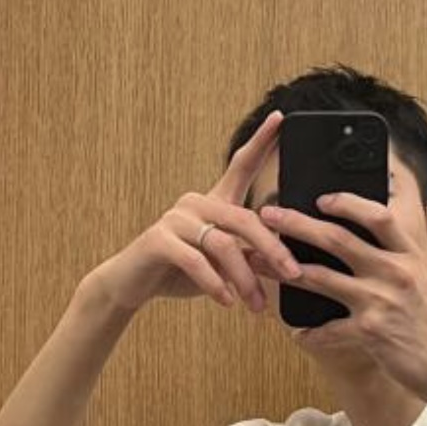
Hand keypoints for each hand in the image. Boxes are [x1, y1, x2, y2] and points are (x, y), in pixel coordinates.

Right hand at [90, 110, 301, 313]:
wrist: (133, 285)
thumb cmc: (181, 273)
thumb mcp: (221, 266)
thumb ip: (247, 258)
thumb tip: (282, 263)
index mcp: (213, 203)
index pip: (240, 166)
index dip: (261, 143)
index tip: (281, 119)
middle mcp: (195, 203)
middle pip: (245, 219)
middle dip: (273, 249)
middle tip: (293, 275)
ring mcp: (176, 219)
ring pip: (223, 246)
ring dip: (245, 280)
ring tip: (256, 306)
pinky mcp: (159, 240)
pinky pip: (196, 262)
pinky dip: (215, 284)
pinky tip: (227, 302)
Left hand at [250, 192, 426, 404]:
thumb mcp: (425, 280)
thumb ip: (399, 257)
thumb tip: (369, 236)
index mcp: (409, 255)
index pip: (376, 214)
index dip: (346, 202)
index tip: (321, 198)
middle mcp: (395, 272)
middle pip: (337, 238)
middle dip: (296, 224)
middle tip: (268, 215)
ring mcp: (381, 301)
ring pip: (321, 278)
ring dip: (284, 270)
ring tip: (259, 262)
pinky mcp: (370, 333)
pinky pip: (327, 330)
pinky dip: (310, 333)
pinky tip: (298, 334)